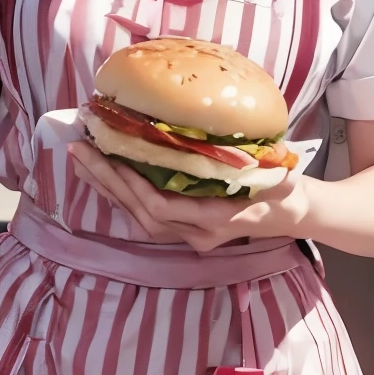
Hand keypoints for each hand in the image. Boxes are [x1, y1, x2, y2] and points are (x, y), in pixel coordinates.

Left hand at [68, 141, 311, 253]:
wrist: (294, 215)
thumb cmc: (286, 190)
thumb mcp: (277, 176)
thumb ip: (255, 165)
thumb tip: (235, 138)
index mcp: (215, 220)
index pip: (162, 208)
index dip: (134, 185)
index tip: (114, 155)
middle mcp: (195, 234)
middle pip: (141, 212)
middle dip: (107, 180)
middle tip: (79, 149)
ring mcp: (188, 236)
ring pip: (137, 216)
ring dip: (107, 187)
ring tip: (81, 159)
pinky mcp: (183, 230)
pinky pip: (143, 215)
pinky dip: (120, 194)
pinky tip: (102, 175)